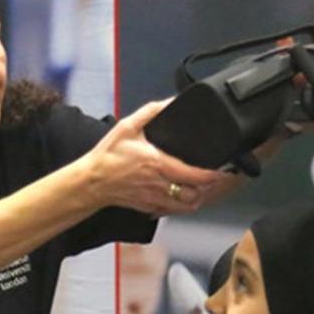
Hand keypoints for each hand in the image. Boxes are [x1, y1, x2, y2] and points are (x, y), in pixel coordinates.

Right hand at [80, 99, 225, 215]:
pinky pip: (173, 211)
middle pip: (196, 194)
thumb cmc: (108, 156)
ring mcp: (155, 198)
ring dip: (197, 198)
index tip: (221, 170)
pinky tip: (181, 196)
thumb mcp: (128, 126)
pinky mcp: (149, 207)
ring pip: (187, 206)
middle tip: (213, 178)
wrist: (92, 181)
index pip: (194, 175)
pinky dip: (182, 206)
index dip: (213, 175)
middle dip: (208, 187)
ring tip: (200, 188)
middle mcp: (159, 184)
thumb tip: (169, 102)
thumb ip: (151, 112)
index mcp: (158, 163)